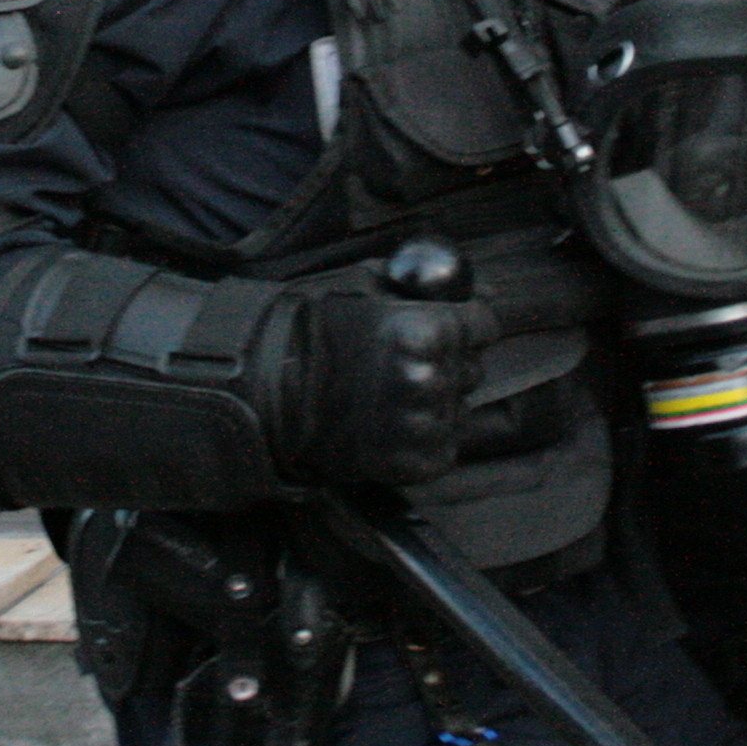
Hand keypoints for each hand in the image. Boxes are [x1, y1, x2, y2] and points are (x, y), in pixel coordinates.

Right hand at [275, 283, 484, 486]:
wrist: (261, 392)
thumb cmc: (307, 329)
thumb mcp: (364, 282)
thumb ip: (422, 286)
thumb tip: (474, 290)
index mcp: (425, 332)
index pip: (485, 324)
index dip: (467, 322)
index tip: (449, 325)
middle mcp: (430, 380)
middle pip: (472, 367)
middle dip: (448, 361)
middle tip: (404, 360)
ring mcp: (421, 426)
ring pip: (460, 408)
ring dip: (437, 401)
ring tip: (391, 393)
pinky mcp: (412, 463)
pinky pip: (443, 447)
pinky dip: (425, 438)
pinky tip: (391, 423)